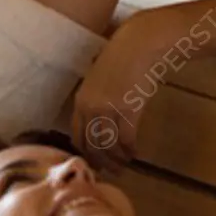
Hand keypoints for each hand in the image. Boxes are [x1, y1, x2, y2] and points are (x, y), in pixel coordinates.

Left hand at [71, 15, 166, 174]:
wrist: (139, 44)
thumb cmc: (121, 60)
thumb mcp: (99, 82)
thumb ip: (94, 102)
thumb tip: (97, 125)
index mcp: (80, 101)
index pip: (76, 137)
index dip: (86, 153)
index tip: (95, 162)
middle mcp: (90, 108)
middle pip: (91, 146)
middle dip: (102, 162)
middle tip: (113, 171)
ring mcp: (108, 109)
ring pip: (109, 146)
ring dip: (118, 159)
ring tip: (125, 163)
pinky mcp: (127, 109)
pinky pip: (127, 139)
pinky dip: (131, 150)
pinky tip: (135, 153)